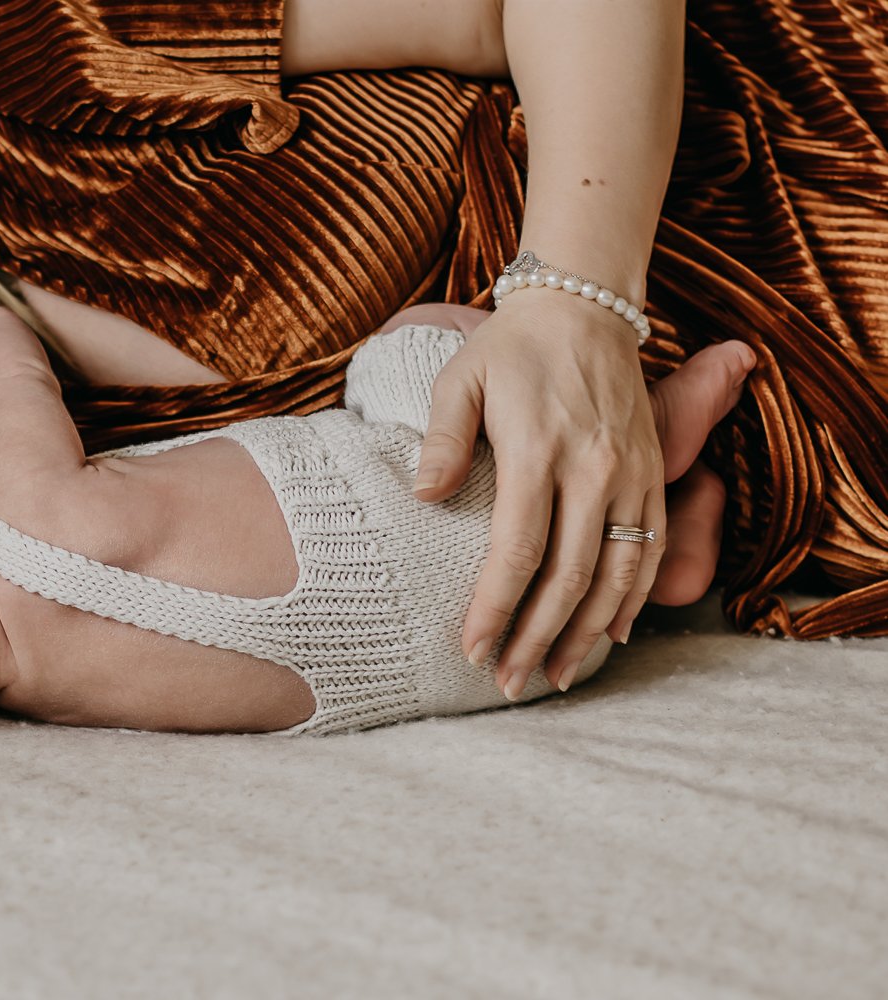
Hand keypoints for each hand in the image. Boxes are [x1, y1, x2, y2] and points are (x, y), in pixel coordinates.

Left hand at [414, 291, 661, 698]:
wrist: (583, 305)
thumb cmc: (509, 347)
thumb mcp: (460, 379)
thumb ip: (440, 438)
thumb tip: (422, 496)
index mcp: (537, 450)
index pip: (518, 550)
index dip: (495, 607)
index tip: (471, 649)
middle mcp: (592, 468)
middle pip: (569, 576)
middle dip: (537, 638)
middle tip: (507, 682)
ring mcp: (630, 473)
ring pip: (618, 574)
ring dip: (588, 634)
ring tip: (555, 676)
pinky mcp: (652, 471)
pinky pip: (650, 548)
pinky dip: (635, 599)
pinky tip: (612, 635)